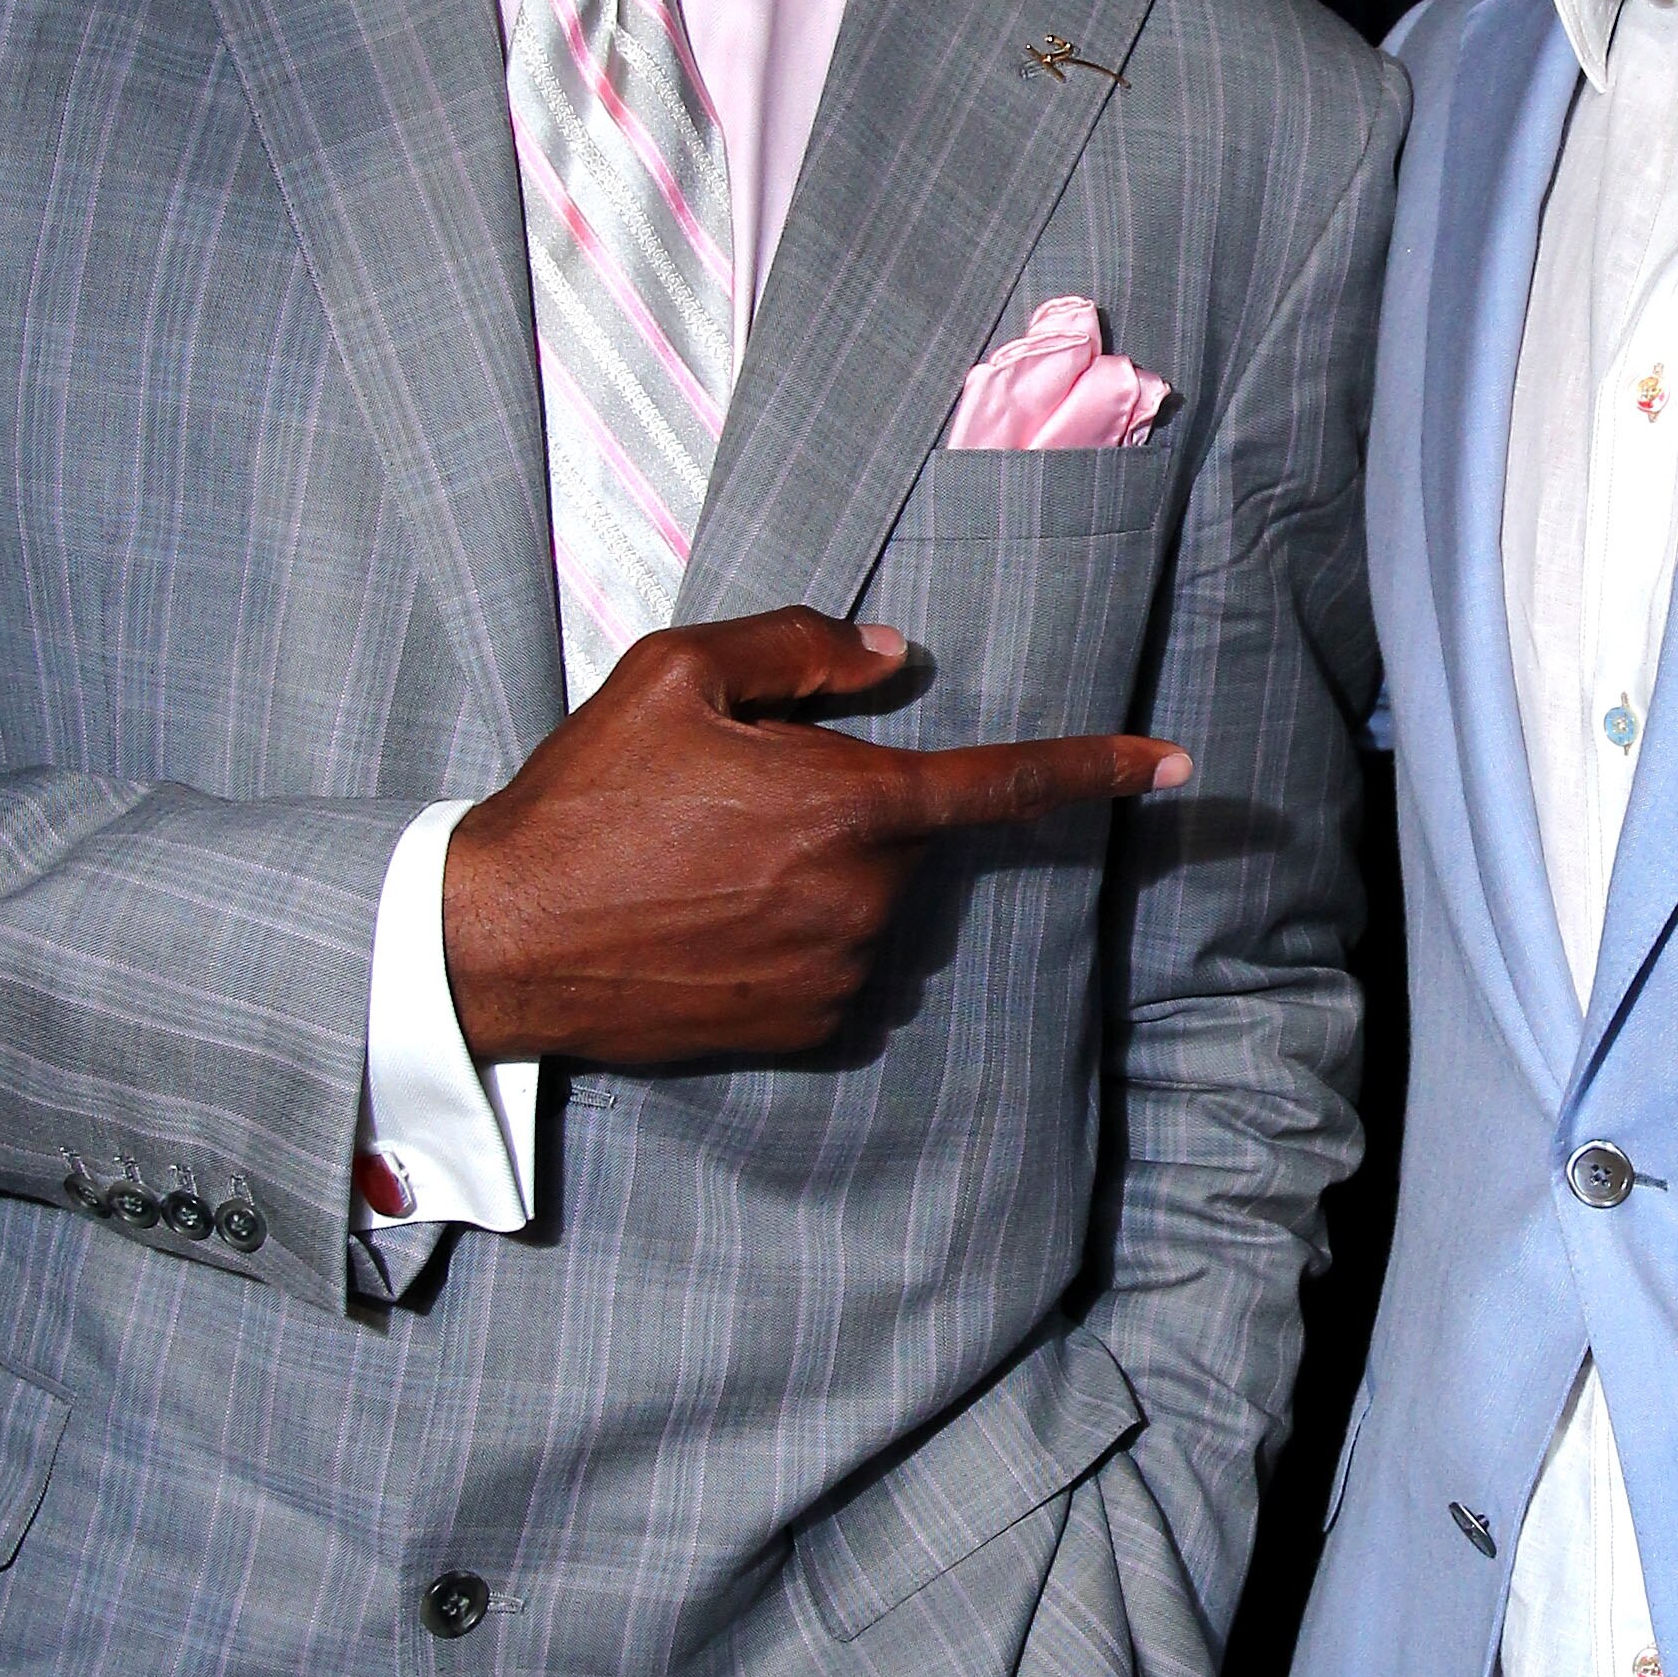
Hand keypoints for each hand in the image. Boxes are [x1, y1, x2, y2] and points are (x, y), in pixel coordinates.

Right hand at [442, 605, 1189, 1066]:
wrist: (500, 945)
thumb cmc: (585, 798)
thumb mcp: (675, 676)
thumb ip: (799, 648)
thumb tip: (892, 653)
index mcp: (849, 806)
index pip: (1002, 783)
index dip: (1097, 770)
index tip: (1177, 767)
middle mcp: (864, 901)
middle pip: (904, 831)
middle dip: (846, 803)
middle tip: (731, 799)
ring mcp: (838, 975)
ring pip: (870, 897)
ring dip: (817, 871)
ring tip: (701, 864)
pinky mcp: (804, 1029)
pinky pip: (836, 961)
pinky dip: (794, 932)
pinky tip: (707, 920)